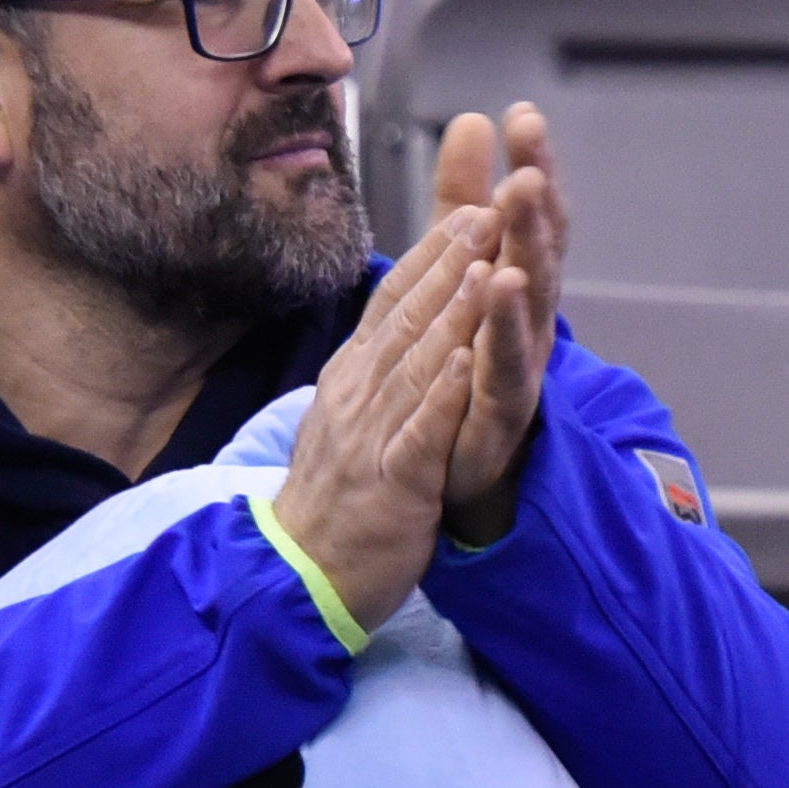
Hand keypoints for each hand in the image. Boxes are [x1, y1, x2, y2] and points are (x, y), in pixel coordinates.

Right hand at [270, 208, 511, 632]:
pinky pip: (418, 435)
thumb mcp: (348, 419)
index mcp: (351, 381)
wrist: (299, 576)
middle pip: (407, 321)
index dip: (432, 257)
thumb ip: (374, 369)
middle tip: (489, 210)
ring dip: (451, 315)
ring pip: (416, 366)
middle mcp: (357, 398)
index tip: (469, 210)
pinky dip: (440, 397)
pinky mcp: (391, 486)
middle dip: (450, 264)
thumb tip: (394, 322)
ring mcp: (371, 440)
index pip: (392, 306)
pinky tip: (463, 364)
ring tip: (485, 267)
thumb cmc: (336, 499)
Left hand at [427, 104, 563, 536]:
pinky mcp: (494, 420)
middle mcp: (526, 323)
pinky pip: (497, 384)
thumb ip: (464, 198)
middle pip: (536, 261)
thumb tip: (474, 119)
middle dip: (534, 220)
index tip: (522, 118)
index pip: (530, 219)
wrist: (460, 468)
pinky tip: (493, 316)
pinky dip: (496, 350)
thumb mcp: (462, 265)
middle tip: (527, 175)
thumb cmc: (471, 362)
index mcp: (517, 285)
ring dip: (522, 285)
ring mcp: (515, 373)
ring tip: (513, 253)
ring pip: (523, 322)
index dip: (532, 169)